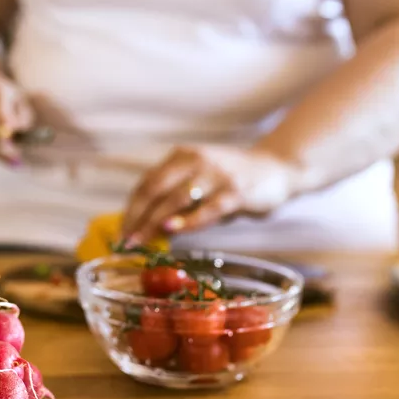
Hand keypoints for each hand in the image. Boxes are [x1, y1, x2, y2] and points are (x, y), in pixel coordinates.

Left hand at [122, 145, 299, 244]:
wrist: (277, 168)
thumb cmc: (231, 179)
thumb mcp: (200, 179)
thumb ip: (176, 196)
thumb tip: (146, 227)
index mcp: (182, 156)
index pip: (147, 182)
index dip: (131, 208)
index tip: (122, 231)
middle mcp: (196, 160)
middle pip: (156, 189)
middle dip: (137, 217)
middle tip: (126, 241)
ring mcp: (216, 175)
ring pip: (177, 199)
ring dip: (154, 222)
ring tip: (140, 241)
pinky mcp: (235, 192)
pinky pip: (208, 209)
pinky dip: (187, 221)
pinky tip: (172, 230)